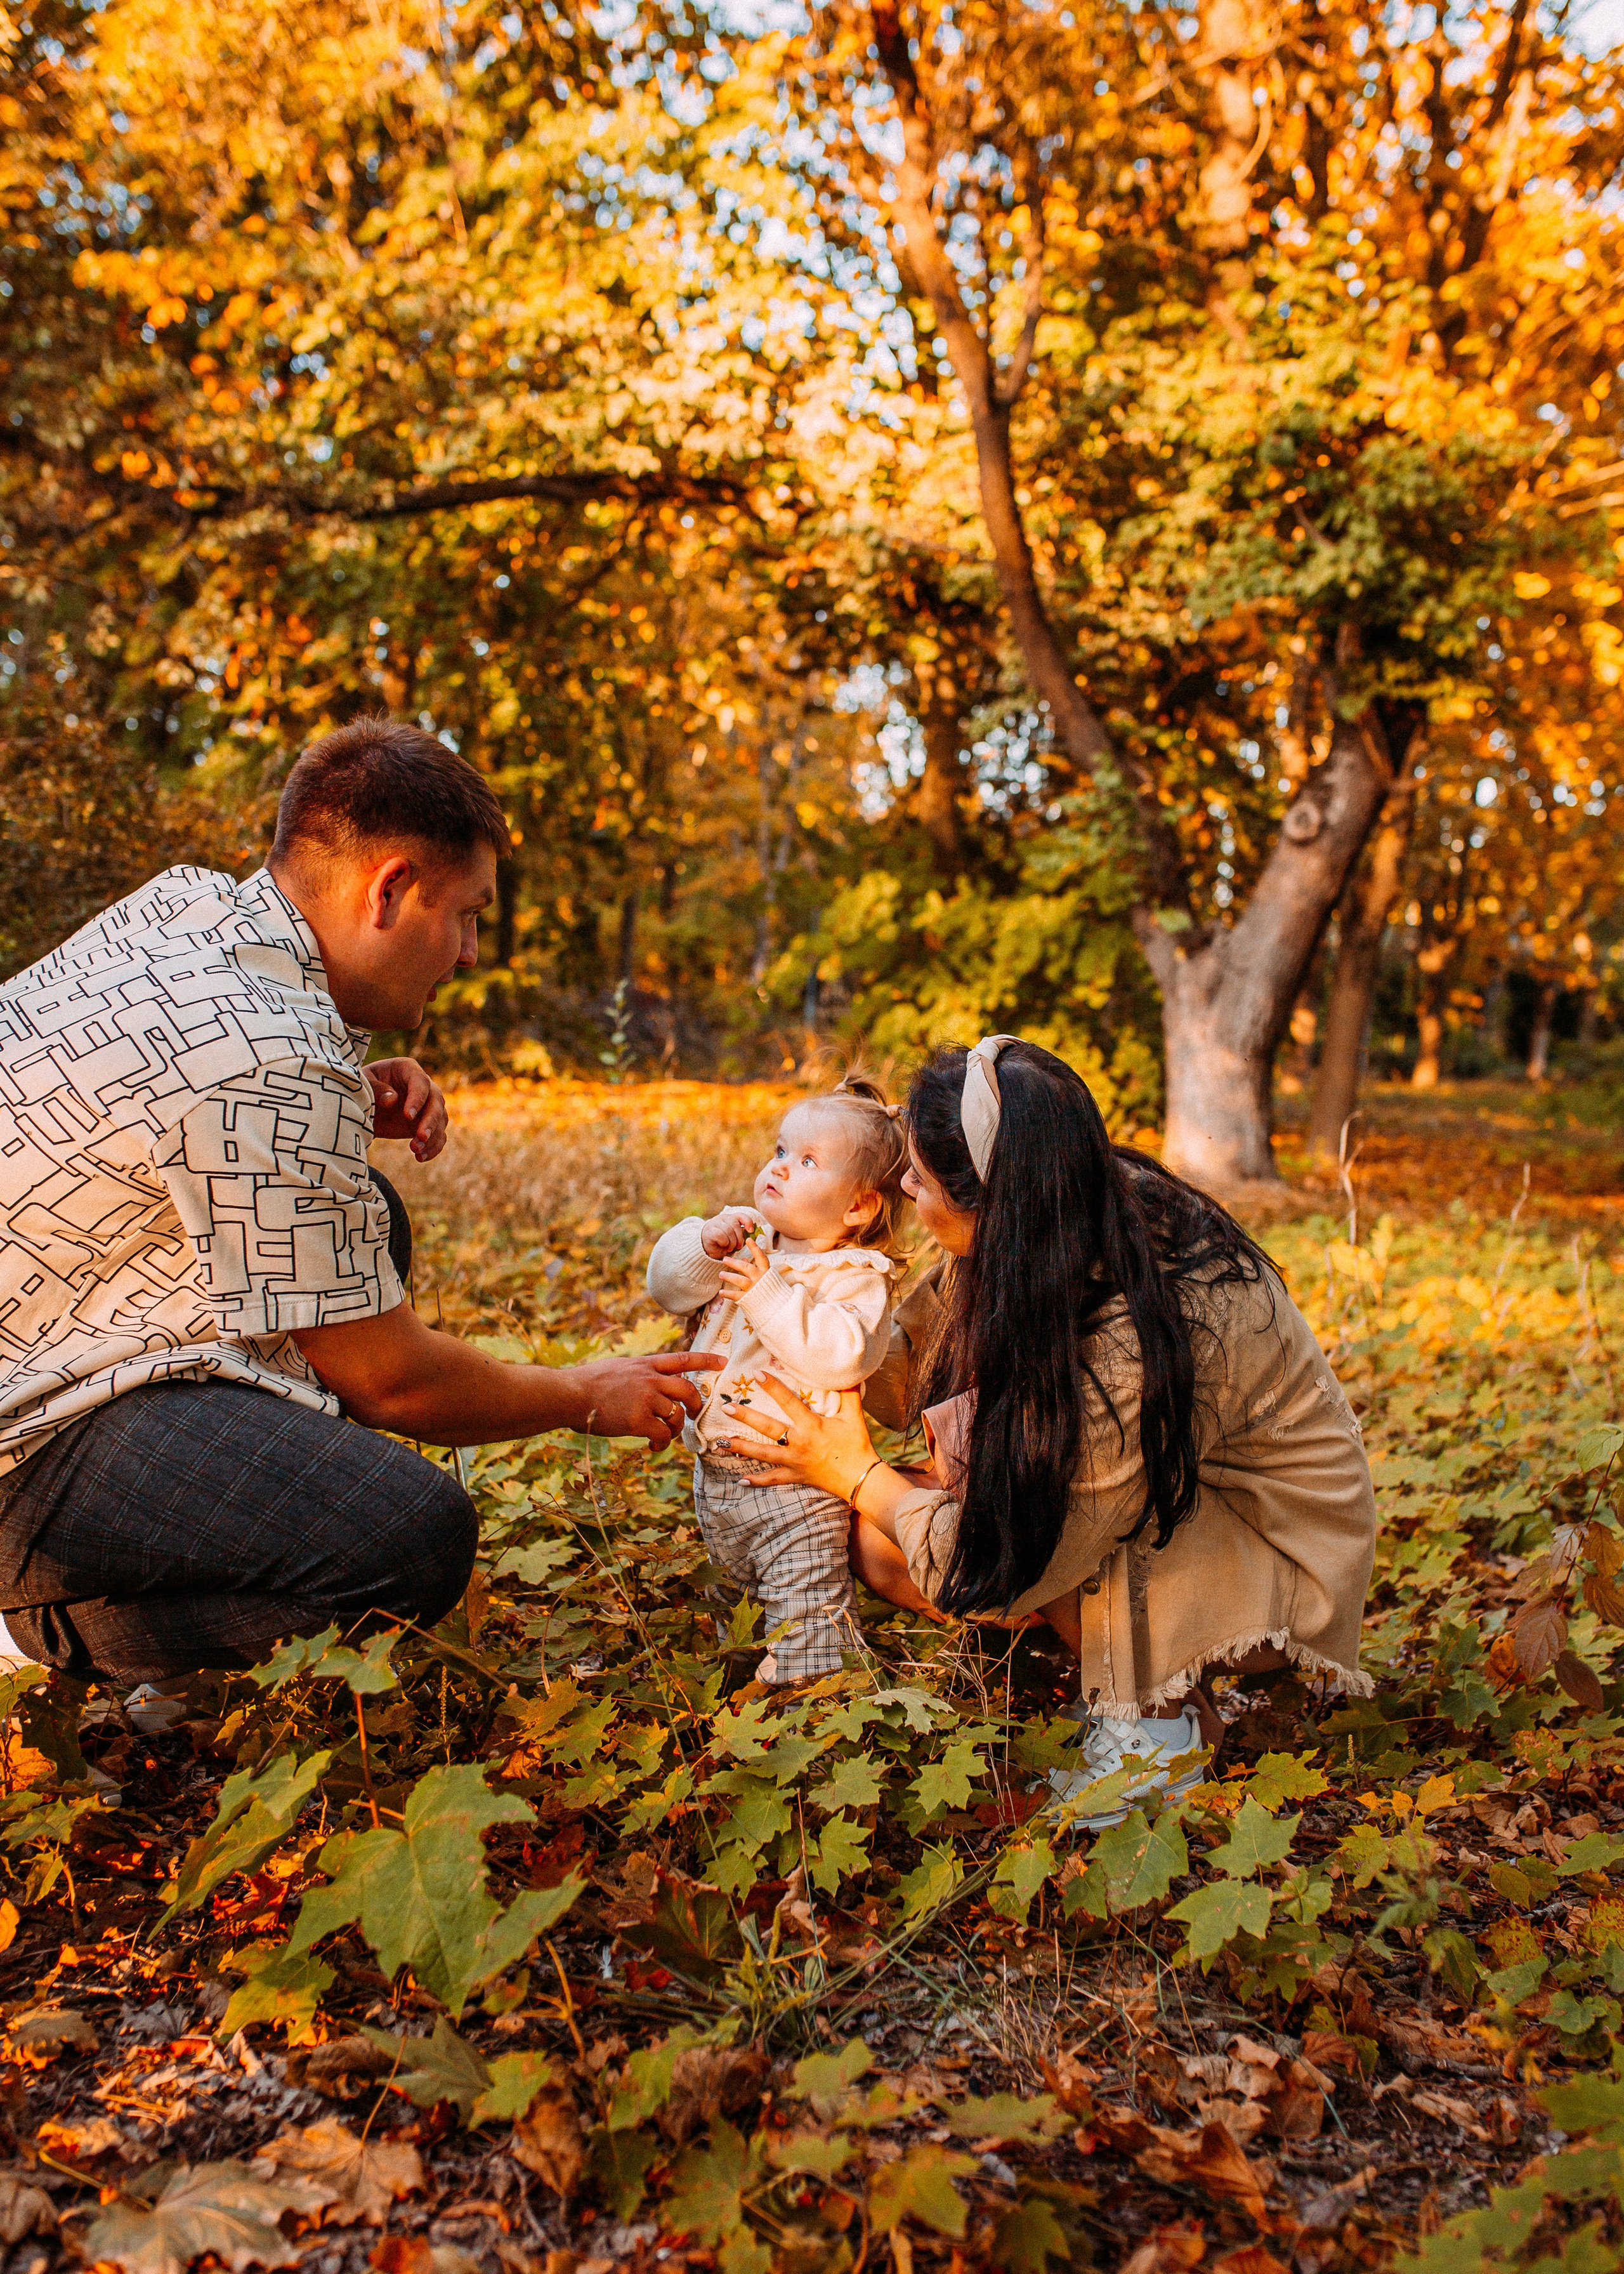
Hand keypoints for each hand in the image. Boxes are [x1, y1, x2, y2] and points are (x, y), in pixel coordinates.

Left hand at [367, 1058, 448, 1161]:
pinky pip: (438, 1136)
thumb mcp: (364, 1085)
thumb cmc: (363, 1090)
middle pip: (436, 1102)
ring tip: (415, 1151)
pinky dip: (433, 1148)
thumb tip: (393, 1099)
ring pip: (440, 1120)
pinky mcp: (427, 1124)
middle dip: (430, 1121)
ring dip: (432, 1137)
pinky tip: (420, 1158)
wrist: (363, 1107)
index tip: (407, 1116)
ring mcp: (428, 1106)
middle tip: (420, 1137)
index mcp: (407, 1069)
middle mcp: (423, 1086)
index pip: (420, 1082)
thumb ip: (376, 1090)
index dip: (417, 1099)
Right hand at [567, 1350, 724, 1450]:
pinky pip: (663, 1433)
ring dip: (674, 1429)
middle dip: (696, 1404)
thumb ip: (638, 1373)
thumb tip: (651, 1385)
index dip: (705, 1360)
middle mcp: (650, 1379)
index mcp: (645, 1364)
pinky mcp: (639, 1420)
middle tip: (694, 1415)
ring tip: (662, 1436)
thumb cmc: (587, 1384)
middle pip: (687, 1390)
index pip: (682, 1359)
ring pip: (676, 1415)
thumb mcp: (618, 1368)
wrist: (570, 1395)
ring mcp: (646, 1399)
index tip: (723, 1362)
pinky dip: (663, 1443)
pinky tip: (653, 1446)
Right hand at [701, 1207, 759, 1259]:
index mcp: (731, 1218)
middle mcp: (723, 1218)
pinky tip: (723, 1246)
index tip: (751, 1231)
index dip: (747, 1222)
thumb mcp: (734, 1237)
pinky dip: (724, 1242)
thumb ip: (741, 1233)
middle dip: (739, 1237)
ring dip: (732, 1242)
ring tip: (730, 1248)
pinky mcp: (709, 1231)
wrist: (706, 1248)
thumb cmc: (723, 1243)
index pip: (741, 1216)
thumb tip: (752, 1232)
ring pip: (728, 1230)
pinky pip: (720, 1235)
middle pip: (735, 1224)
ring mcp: (715, 1223)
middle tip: (739, 1246)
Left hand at [717, 1375, 877, 1496]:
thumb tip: (849, 1372)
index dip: (773, 1387)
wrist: (861, 1479)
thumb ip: (849, 1393)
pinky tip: (740, 1480)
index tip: (756, 1375)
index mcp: (811, 1425)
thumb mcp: (854, 1417)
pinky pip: (772, 1480)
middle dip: (746, 1417)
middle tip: (726, 1408)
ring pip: (763, 1454)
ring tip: (721, 1443)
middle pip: (767, 1428)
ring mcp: (794, 1461)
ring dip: (742, 1448)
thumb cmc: (857, 1445)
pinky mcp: (795, 1476)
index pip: (788, 1402)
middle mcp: (798, 1443)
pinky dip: (757, 1481)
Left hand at [718, 1240, 768, 1300]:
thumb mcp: (766, 1276)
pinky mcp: (749, 1299)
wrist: (778, 1307)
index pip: (761, 1257)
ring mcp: (754, 1289)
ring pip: (740, 1280)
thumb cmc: (771, 1289)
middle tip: (724, 1259)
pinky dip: (728, 1294)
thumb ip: (755, 1267)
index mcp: (766, 1272)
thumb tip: (744, 1258)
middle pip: (746, 1267)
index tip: (748, 1239)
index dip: (755, 1248)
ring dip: (729, 1277)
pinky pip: (736, 1295)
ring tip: (720, 1274)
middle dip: (734, 1263)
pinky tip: (721, 1292)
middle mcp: (760, 1279)